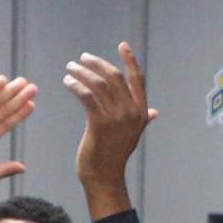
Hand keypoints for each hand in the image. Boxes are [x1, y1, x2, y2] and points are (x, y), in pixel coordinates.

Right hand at [0, 76, 33, 196]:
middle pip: (3, 109)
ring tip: (24, 83)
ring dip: (9, 91)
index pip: (6, 123)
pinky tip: (3, 81)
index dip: (19, 114)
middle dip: (18, 99)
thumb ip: (6, 169)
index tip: (31, 105)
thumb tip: (22, 168)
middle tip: (32, 89)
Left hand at [65, 42, 155, 211]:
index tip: (122, 45)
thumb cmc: (114, 156)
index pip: (137, 79)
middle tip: (81, 58)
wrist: (104, 177)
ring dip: (82, 72)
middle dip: (97, 63)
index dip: (130, 60)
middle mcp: (132, 112)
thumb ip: (144, 119)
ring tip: (70, 68)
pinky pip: (86, 96)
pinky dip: (75, 85)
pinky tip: (68, 82)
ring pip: (98, 84)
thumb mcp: (133, 135)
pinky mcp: (99, 124)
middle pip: (114, 77)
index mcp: (142, 112)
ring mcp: (116, 118)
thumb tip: (154, 112)